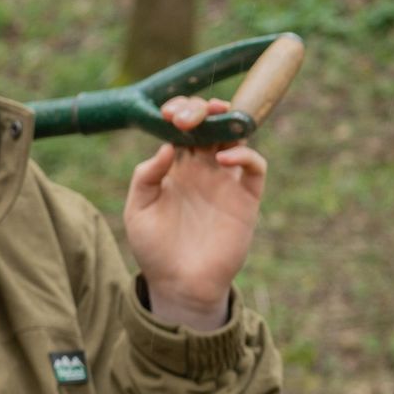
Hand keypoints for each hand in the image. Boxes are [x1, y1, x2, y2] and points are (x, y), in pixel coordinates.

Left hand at [124, 96, 266, 332]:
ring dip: (228, 121)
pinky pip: (255, 168)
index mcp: (176, 168)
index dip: (178, 113)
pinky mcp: (246, 199)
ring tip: (212, 118)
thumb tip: (166, 146)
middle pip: (210, 125)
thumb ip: (146, 178)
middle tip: (186, 115)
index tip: (167, 112)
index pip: (182, 129)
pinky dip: (245, 155)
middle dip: (201, 110)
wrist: (179, 284)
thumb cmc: (154, 249)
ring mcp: (226, 182)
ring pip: (236, 138)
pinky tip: (223, 159)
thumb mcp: (138, 211)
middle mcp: (203, 169)